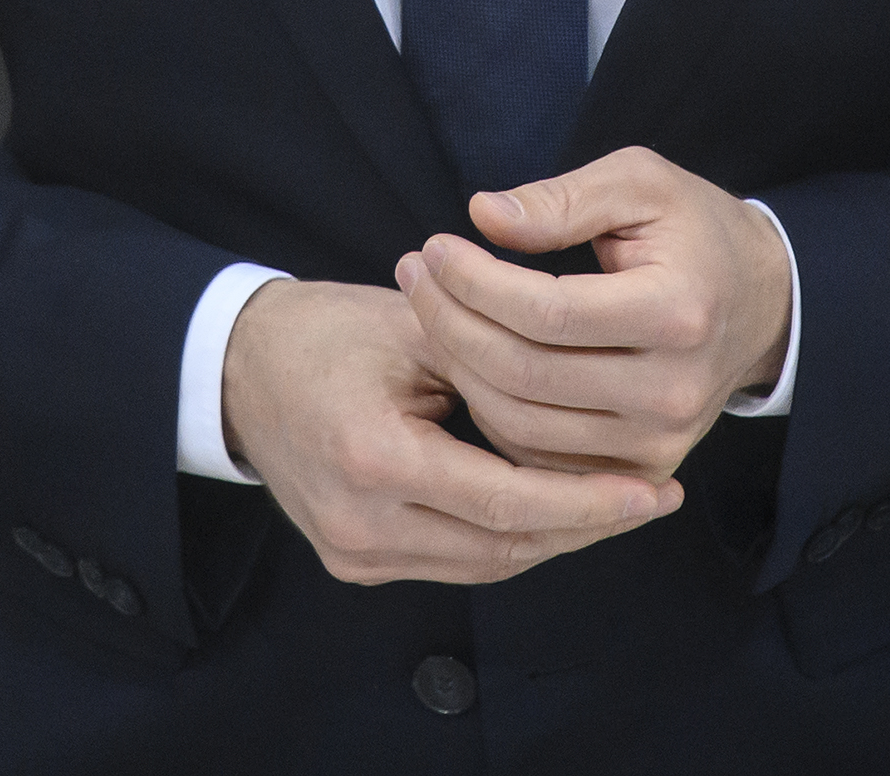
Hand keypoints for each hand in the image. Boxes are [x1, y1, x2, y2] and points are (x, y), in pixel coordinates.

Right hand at [218, 277, 680, 584]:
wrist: (235, 367)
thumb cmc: (326, 330)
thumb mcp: (417, 326)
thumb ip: (497, 366)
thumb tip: (590, 404)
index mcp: (375, 458)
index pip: (507, 501)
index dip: (589, 501)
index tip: (653, 489)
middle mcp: (362, 523)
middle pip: (504, 546)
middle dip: (586, 525)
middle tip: (654, 497)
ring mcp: (354, 552)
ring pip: (484, 563)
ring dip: (552, 536)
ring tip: (618, 503)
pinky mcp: (352, 561)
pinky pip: (452, 560)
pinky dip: (505, 538)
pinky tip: (552, 508)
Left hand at [397, 146, 793, 481]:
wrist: (761, 303)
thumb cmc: (693, 231)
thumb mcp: (639, 183)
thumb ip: (561, 199)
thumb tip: (481, 215)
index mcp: (677, 310)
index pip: (547, 311)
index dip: (476, 282)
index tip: (435, 247)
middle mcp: (671, 390)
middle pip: (526, 375)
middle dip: (451, 323)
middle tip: (414, 276)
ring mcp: (659, 441)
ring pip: (522, 426)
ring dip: (460, 369)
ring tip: (429, 312)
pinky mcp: (642, 469)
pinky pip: (540, 459)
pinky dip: (492, 415)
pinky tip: (468, 363)